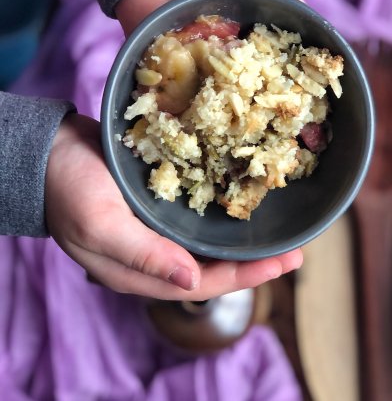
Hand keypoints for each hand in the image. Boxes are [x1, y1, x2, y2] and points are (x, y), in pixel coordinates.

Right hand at [45, 113, 302, 299]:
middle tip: (295, 250)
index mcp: (142, 270)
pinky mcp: (160, 205)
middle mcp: (156, 255)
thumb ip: (144, 255)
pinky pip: (200, 217)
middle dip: (256, 262)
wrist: (51, 151)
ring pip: (211, 245)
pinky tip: (244, 204)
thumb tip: (193, 282)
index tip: (285, 264)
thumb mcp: (100, 225)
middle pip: (216, 268)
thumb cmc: (69, 188)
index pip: (206, 284)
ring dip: (245, 239)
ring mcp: (159, 230)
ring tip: (280, 231)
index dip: (248, 277)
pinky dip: (225, 214)